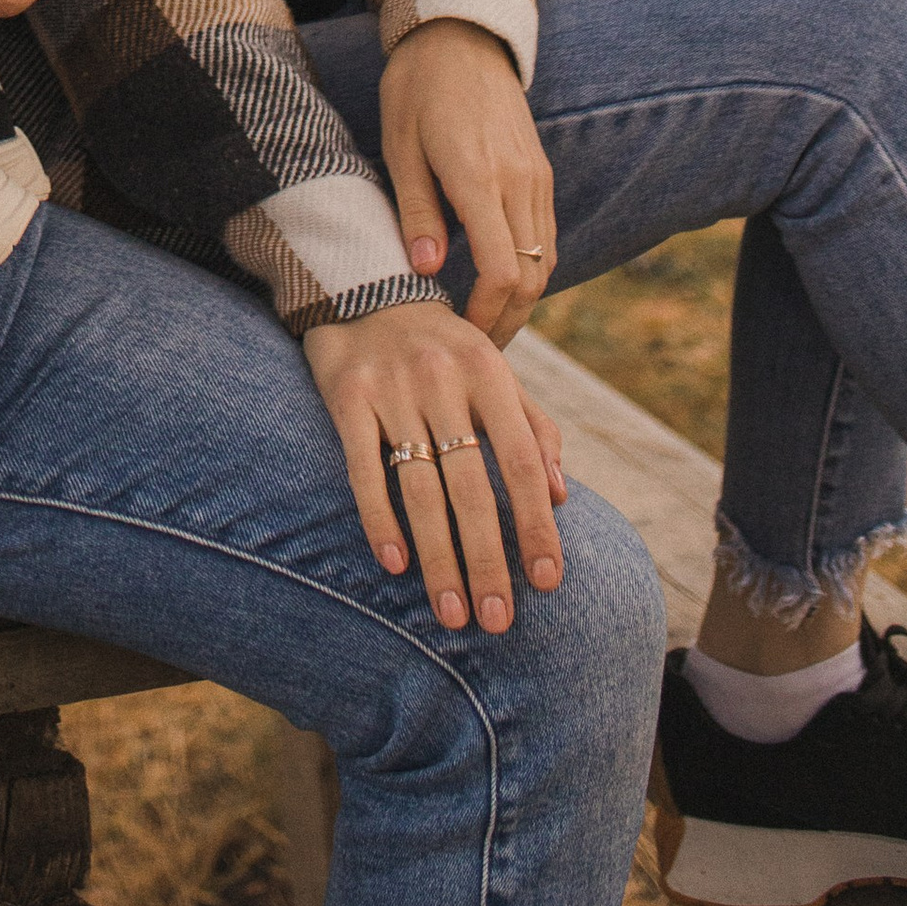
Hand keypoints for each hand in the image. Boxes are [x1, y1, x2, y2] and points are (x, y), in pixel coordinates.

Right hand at [303, 305, 568, 632]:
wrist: (361, 284)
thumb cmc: (441, 344)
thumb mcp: (492, 369)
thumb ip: (532, 426)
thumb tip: (561, 496)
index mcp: (487, 371)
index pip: (522, 461)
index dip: (536, 524)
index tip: (546, 582)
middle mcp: (441, 378)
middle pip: (470, 487)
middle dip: (487, 561)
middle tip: (497, 621)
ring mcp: (391, 386)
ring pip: (419, 488)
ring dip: (439, 558)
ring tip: (452, 613)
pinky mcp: (345, 395)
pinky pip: (364, 468)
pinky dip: (380, 519)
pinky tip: (396, 564)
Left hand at [378, 18, 556, 343]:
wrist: (461, 36)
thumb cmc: (416, 88)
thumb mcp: (399, 145)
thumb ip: (416, 210)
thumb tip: (428, 271)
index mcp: (477, 175)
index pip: (501, 269)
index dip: (486, 314)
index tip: (461, 337)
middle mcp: (518, 181)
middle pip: (530, 277)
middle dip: (506, 322)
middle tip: (473, 350)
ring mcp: (537, 177)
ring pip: (545, 261)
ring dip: (520, 301)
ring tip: (485, 326)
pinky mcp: (541, 173)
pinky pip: (546, 237)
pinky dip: (529, 270)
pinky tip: (499, 285)